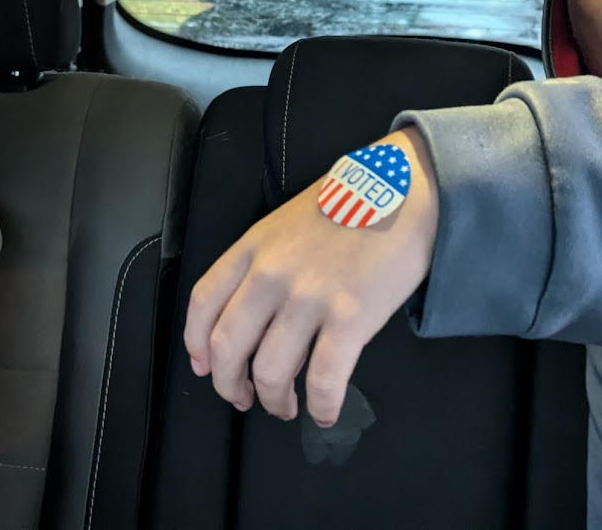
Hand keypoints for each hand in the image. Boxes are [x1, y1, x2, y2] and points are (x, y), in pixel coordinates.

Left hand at [184, 126, 439, 426]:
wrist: (404, 188)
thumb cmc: (349, 203)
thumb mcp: (287, 223)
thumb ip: (263, 264)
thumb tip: (257, 319)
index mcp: (252, 248)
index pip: (203, 304)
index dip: (197, 344)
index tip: (204, 366)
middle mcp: (271, 275)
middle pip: (228, 346)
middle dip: (229, 384)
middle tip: (242, 397)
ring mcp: (309, 297)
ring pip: (270, 371)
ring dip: (273, 401)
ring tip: (284, 408)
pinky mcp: (350, 317)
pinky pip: (324, 379)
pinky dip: (321, 406)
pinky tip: (325, 413)